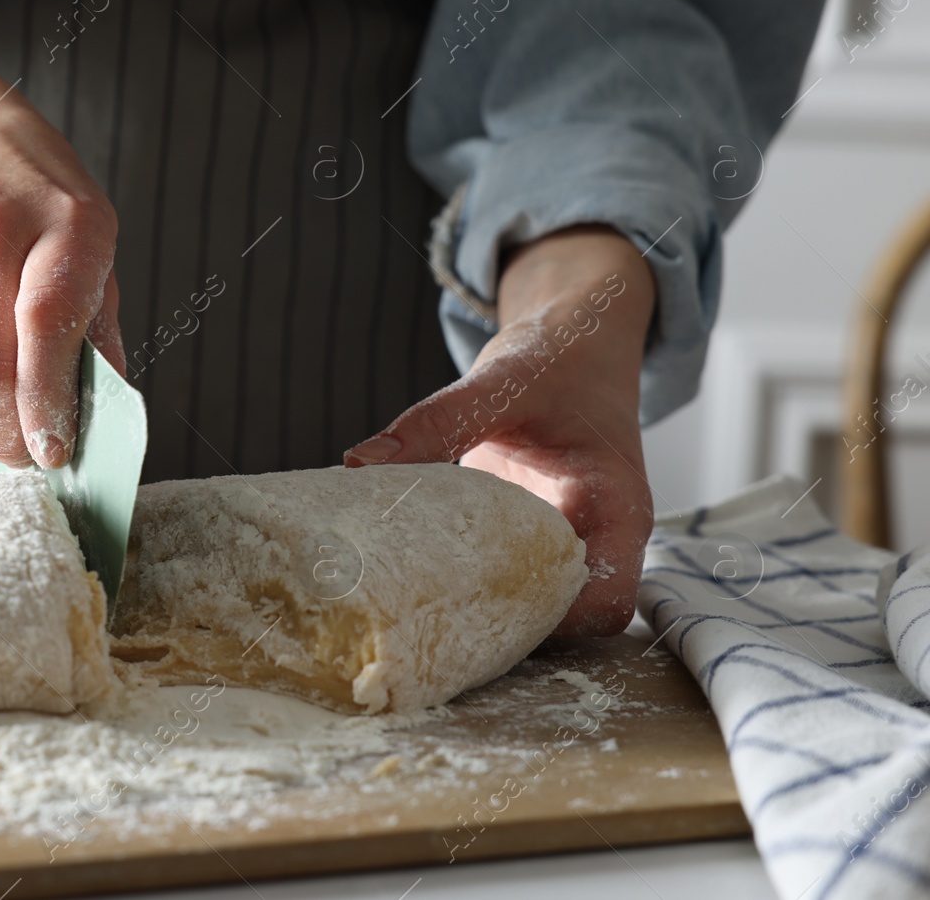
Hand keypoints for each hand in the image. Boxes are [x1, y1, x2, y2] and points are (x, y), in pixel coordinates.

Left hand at [344, 226, 656, 635]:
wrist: (573, 346)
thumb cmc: (559, 361)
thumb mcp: (502, 381)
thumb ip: (437, 420)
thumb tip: (361, 461)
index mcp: (617, 508)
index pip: (608, 600)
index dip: (559, 621)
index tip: (489, 610)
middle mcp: (598, 538)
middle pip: (569, 621)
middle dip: (509, 632)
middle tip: (429, 628)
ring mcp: (564, 542)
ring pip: (536, 607)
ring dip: (486, 615)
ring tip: (415, 616)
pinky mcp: (530, 538)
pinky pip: (507, 577)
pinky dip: (469, 584)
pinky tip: (415, 583)